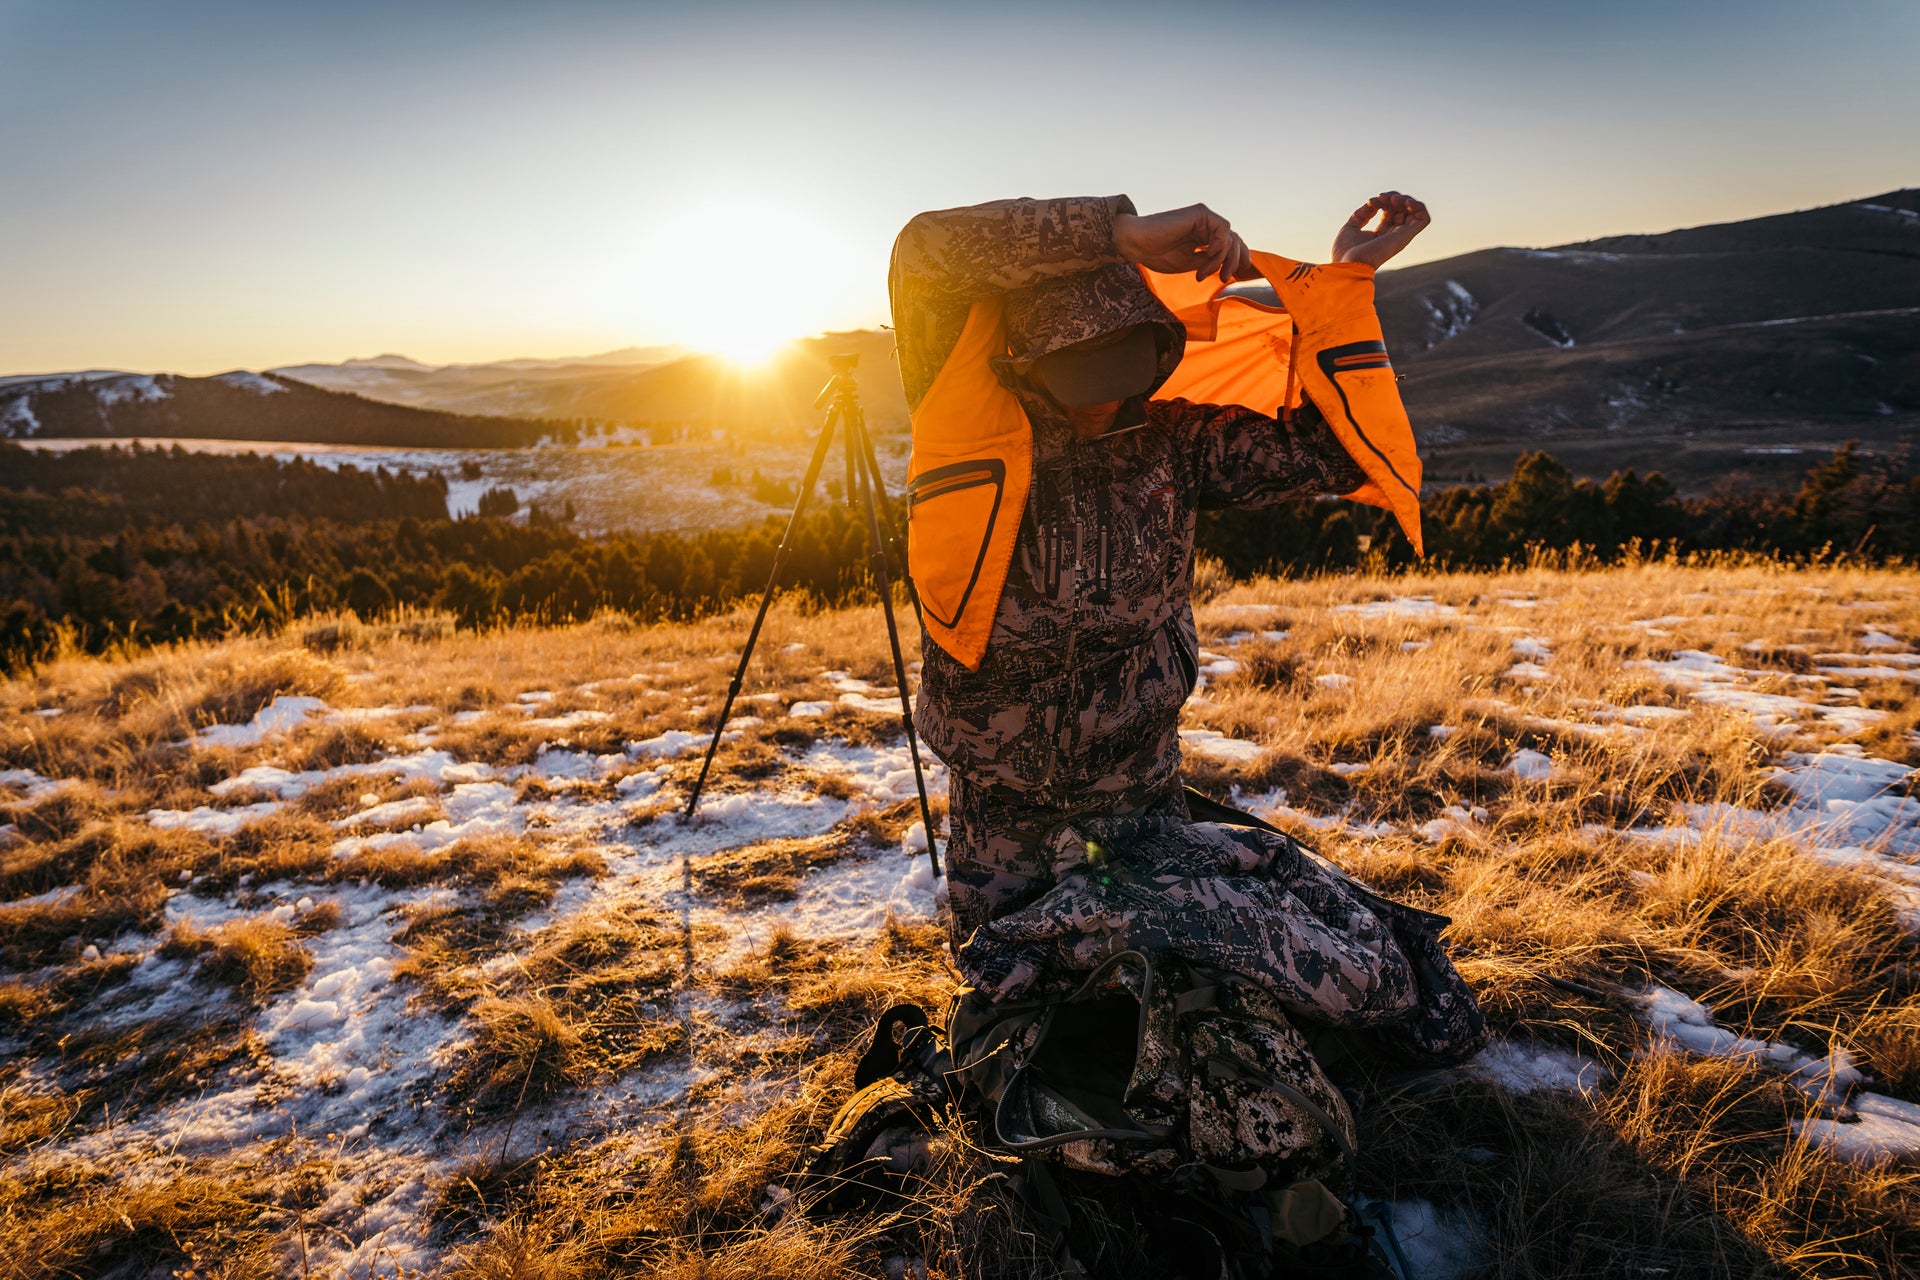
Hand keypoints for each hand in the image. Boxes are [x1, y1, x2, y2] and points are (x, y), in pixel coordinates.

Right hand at [1113, 203, 1253, 283]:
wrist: (1138, 243)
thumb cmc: (1157, 254)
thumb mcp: (1190, 264)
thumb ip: (1209, 262)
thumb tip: (1227, 265)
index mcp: (1202, 236)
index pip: (1229, 245)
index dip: (1237, 259)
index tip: (1238, 275)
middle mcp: (1205, 226)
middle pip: (1233, 241)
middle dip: (1234, 261)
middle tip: (1224, 277)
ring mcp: (1203, 219)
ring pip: (1230, 237)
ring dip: (1221, 259)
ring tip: (1204, 271)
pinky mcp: (1201, 213)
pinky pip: (1223, 229)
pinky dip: (1219, 245)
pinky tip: (1207, 254)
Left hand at [1331, 192, 1429, 267]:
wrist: (1347, 265)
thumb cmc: (1345, 252)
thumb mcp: (1351, 226)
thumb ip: (1363, 213)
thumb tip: (1374, 202)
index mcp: (1380, 233)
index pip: (1391, 211)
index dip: (1384, 201)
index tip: (1371, 202)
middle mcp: (1393, 234)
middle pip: (1403, 210)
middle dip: (1394, 197)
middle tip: (1381, 198)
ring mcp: (1400, 235)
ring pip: (1414, 212)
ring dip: (1406, 199)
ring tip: (1392, 199)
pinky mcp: (1406, 236)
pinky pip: (1424, 219)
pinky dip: (1418, 206)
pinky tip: (1405, 203)